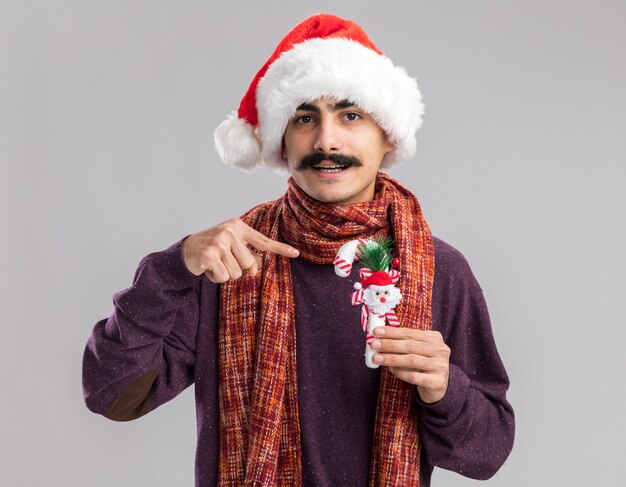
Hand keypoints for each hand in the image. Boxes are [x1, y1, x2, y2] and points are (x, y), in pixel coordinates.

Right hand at [182, 218, 299, 282]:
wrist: (185, 252)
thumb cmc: (213, 250)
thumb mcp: (231, 247)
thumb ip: (246, 255)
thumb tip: (256, 269)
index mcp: (238, 226)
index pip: (263, 241)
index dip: (280, 249)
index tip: (296, 254)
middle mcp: (230, 231)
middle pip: (249, 264)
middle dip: (238, 269)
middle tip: (223, 261)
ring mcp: (219, 242)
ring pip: (237, 273)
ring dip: (226, 274)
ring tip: (215, 264)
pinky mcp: (210, 255)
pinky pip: (224, 277)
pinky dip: (216, 278)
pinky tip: (208, 269)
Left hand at [371, 326, 450, 403]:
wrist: (439, 385)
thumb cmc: (423, 363)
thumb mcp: (417, 349)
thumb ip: (403, 343)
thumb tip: (379, 338)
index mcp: (434, 337)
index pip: (409, 333)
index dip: (392, 332)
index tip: (376, 332)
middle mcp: (440, 350)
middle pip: (410, 345)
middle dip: (390, 344)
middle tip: (374, 345)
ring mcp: (440, 366)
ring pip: (412, 360)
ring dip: (392, 358)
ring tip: (377, 358)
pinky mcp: (437, 382)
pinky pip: (414, 376)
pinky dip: (400, 372)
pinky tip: (391, 370)